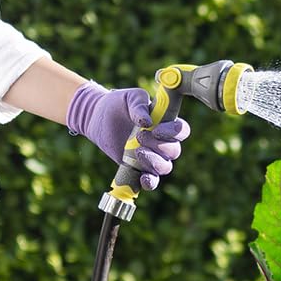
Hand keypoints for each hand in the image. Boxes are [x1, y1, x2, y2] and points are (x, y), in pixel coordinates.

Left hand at [67, 84, 189, 189]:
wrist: (99, 118)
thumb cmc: (118, 104)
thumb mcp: (130, 98)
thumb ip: (139, 105)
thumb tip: (147, 122)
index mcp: (166, 123)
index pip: (181, 131)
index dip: (173, 133)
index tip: (156, 130)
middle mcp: (162, 141)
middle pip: (174, 150)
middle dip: (158, 146)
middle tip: (139, 137)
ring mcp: (152, 156)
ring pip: (165, 167)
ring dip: (154, 162)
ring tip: (137, 152)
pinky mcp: (139, 168)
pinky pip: (152, 180)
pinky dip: (150, 182)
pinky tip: (143, 178)